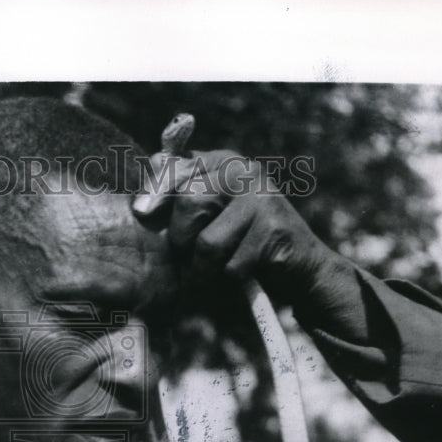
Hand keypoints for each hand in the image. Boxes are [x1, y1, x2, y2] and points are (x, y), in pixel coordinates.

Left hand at [133, 150, 368, 337]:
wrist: (299, 267)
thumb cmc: (242, 241)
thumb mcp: (210, 213)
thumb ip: (181, 191)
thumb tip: (148, 173)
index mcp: (223, 161)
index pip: (177, 165)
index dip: (155, 189)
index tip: (141, 212)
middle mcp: (245, 171)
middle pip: (189, 202)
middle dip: (182, 239)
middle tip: (191, 255)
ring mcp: (263, 198)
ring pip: (207, 242)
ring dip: (204, 268)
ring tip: (215, 269)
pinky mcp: (275, 230)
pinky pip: (231, 265)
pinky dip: (230, 279)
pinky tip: (246, 273)